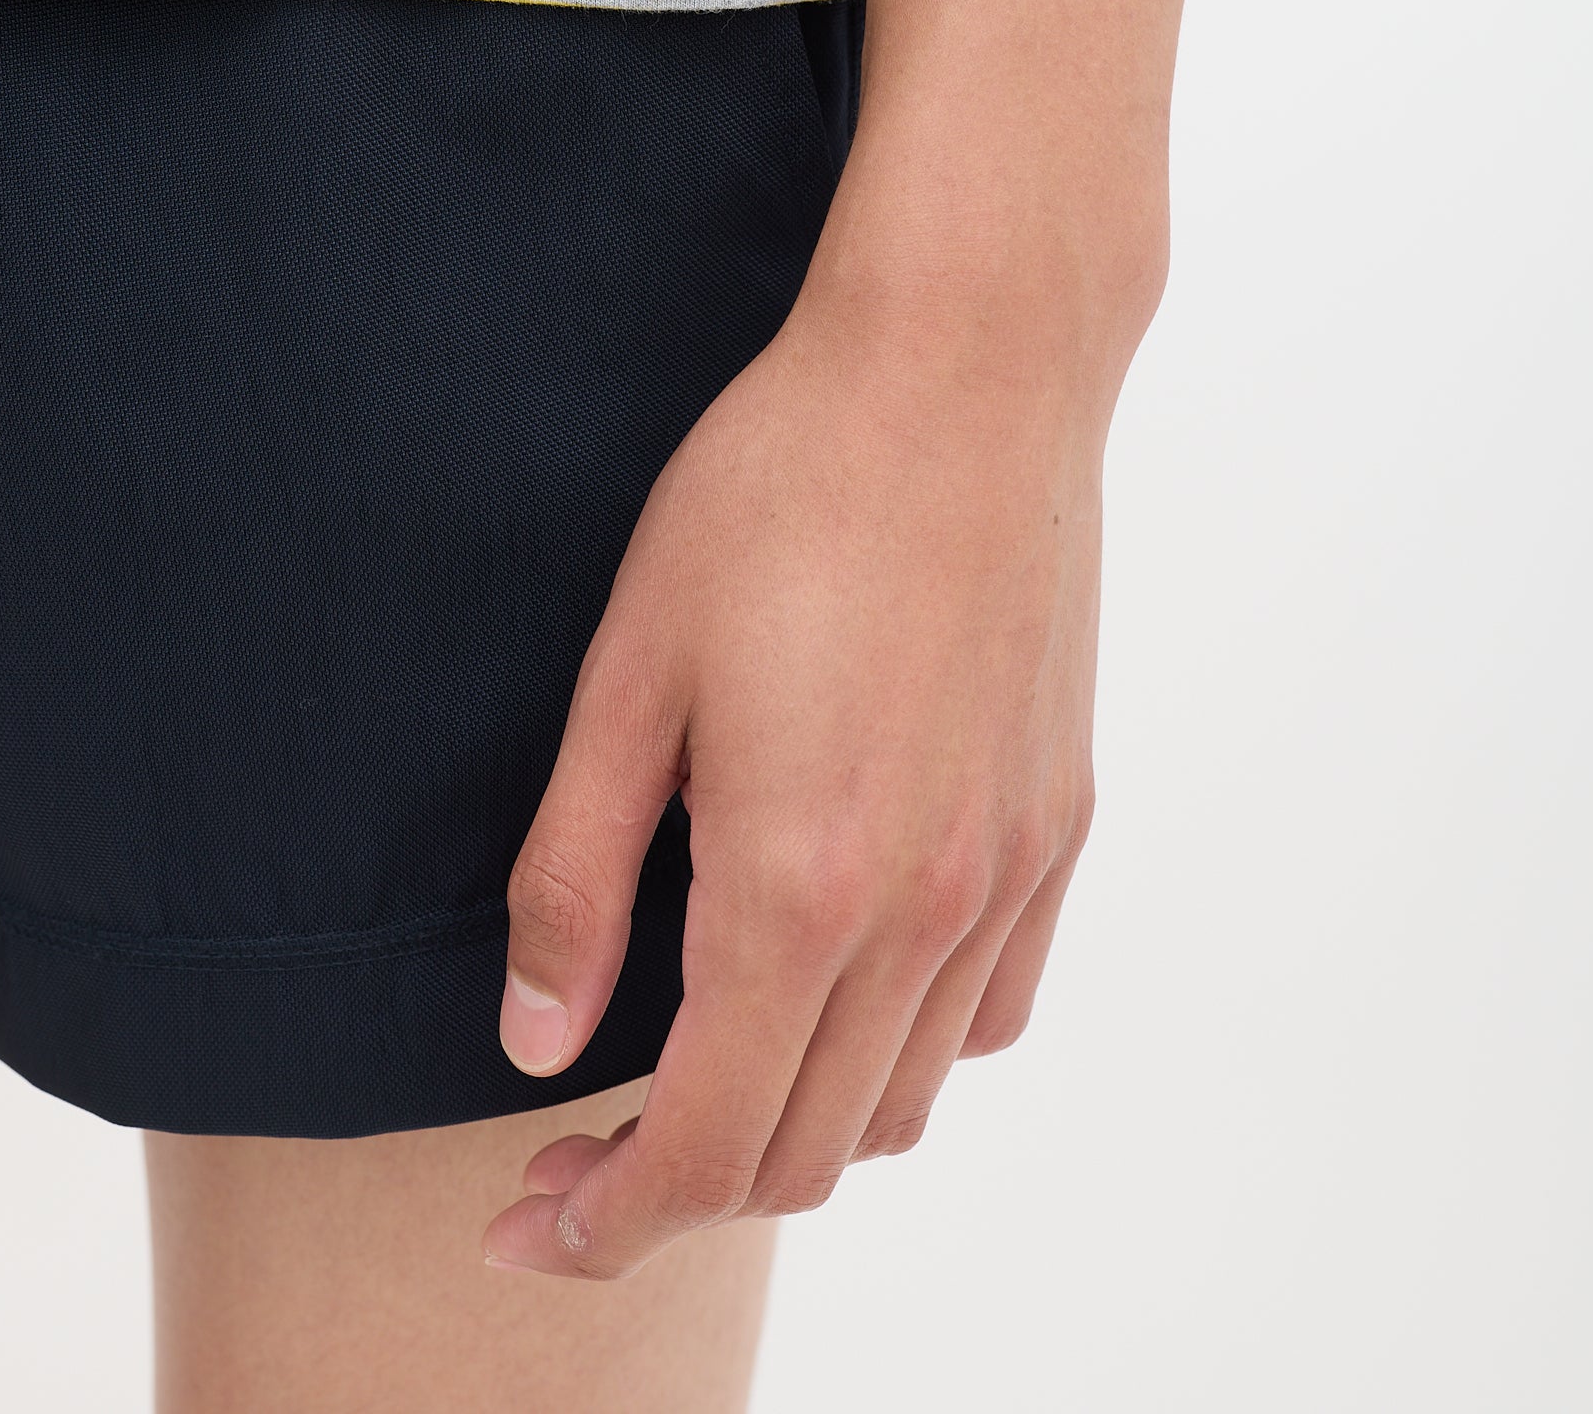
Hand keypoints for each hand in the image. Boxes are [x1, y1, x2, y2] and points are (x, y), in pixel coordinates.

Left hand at [482, 208, 1151, 1280]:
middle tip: (573, 1158)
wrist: (964, 366)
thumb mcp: (630, 669)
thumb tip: (536, 1047)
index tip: (531, 1227)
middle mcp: (926, 908)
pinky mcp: (1060, 820)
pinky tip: (838, 985)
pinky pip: (992, 1009)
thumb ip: (576, 877)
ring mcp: (1010, 869)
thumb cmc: (779, 487)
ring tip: (701, 1073)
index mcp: (798, 884)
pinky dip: (908, 1049)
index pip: (709, 1149)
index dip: (607, 1222)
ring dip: (797, 1127)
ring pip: (909, 1099)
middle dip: (679, 1193)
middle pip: (809, 1151)